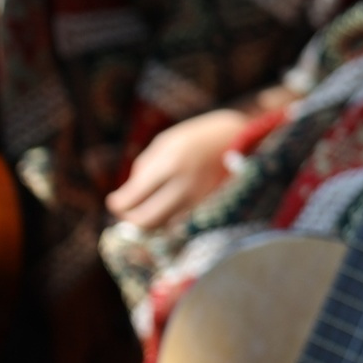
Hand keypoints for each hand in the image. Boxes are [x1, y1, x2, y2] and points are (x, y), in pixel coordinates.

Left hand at [104, 104, 257, 230]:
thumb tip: (128, 195)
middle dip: (131, 220)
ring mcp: (201, 201)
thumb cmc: (201, 135)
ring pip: (164, 227)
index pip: (132, 199)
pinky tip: (169, 211)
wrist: (247, 137)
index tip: (114, 202)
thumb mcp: (168, 141)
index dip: (118, 204)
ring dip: (152, 222)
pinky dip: (171, 222)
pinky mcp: (212, 210)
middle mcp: (184, 187)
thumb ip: (145, 168)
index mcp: (169, 165)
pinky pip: (182, 225)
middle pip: (146, 221)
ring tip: (148, 210)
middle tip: (127, 212)